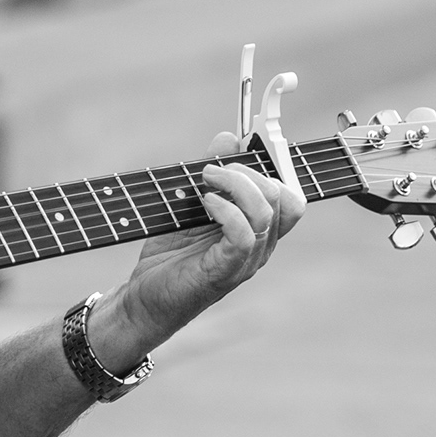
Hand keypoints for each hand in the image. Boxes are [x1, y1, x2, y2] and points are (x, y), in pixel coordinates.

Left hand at [85, 131, 305, 372]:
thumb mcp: (191, 203)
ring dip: (236, 185)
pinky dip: (226, 210)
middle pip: (284, 198)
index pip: (291, 195)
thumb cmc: (170, 254)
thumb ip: (212, 172)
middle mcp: (261, 247)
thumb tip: (230, 137)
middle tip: (214, 169)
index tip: (242, 149)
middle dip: (250, 171)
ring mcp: (247, 261)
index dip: (273, 166)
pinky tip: (205, 202)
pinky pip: (244, 235)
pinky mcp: (226, 271)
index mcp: (259, 231)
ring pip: (267, 212)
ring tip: (206, 180)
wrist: (144, 299)